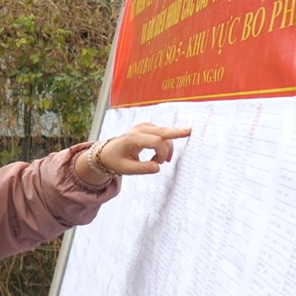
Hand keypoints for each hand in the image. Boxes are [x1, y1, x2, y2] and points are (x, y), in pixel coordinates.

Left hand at [75, 123, 192, 182]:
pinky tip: (158, 154)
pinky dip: (164, 142)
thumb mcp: (126, 169)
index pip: (156, 142)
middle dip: (176, 132)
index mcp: (133, 138)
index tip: (159, 163)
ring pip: (163, 133)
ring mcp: (143, 126)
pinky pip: (161, 132)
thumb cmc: (115, 160)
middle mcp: (139, 129)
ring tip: (160, 161)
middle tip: (190, 131)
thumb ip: (143, 169)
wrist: (106, 152)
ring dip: (167, 147)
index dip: (162, 153)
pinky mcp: (146, 127)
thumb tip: (158, 168)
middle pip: (162, 131)